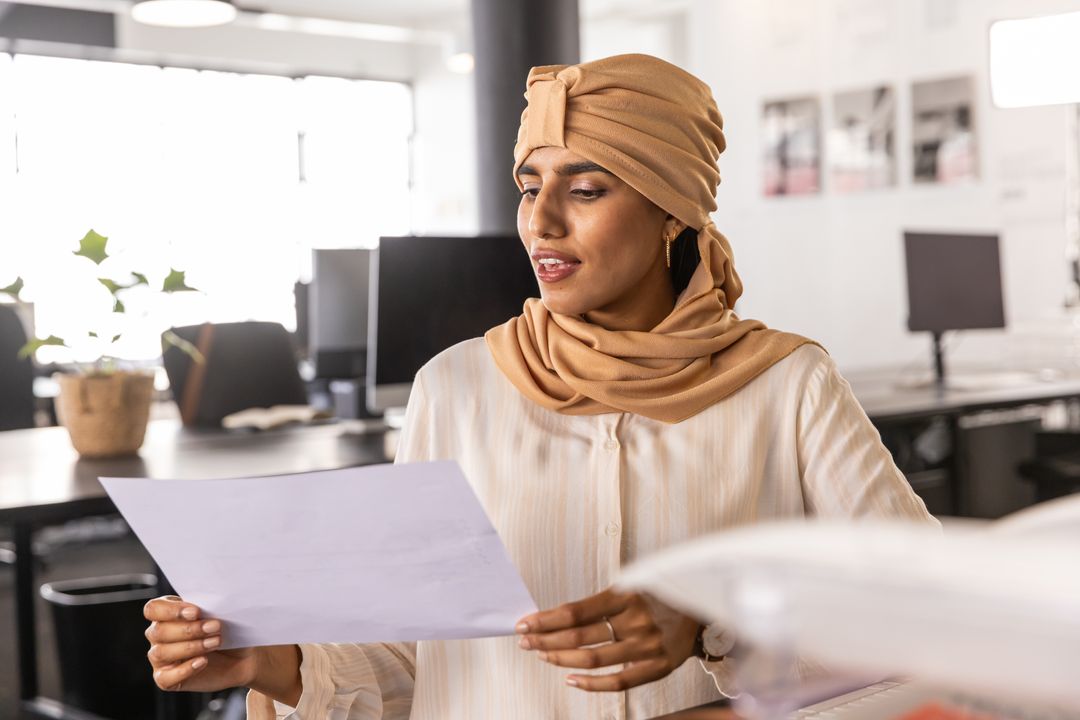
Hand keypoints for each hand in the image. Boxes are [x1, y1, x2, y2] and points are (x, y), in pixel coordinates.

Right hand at [144, 595, 256, 692]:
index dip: (171, 610)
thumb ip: (207, 607)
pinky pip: (166, 677)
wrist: (240, 656)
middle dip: (189, 629)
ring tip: (215, 642)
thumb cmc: (226, 630)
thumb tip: (207, 604)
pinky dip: (185, 669)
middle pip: (159, 631)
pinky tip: (203, 661)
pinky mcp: (166, 679)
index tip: (196, 612)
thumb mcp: (219, 614)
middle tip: (214, 627)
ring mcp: (159, 659)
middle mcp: (157, 635)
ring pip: (161, 652)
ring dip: (191, 647)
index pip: (153, 609)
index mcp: (165, 614)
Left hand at [516, 589, 700, 691]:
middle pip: (579, 636)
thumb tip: (556, 616)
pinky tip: (570, 679)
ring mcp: (648, 646)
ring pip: (593, 659)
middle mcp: (637, 621)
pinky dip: (591, 684)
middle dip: (545, 640)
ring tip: (542, 655)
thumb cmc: (659, 594)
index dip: (546, 619)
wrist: (703, 607)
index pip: (576, 611)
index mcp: (627, 595)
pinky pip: (619, 682)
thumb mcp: (632, 585)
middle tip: (525, 641)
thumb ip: (601, 601)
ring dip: (561, 659)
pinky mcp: (660, 667)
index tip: (525, 623)